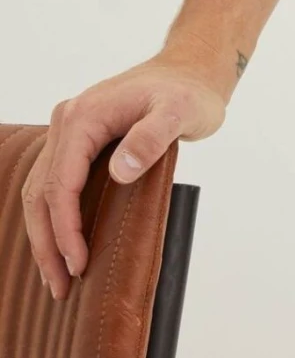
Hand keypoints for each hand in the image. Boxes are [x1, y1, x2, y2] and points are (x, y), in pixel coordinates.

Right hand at [23, 52, 232, 303]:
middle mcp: (67, 121)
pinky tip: (62, 244)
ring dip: (45, 235)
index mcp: (83, 117)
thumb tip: (119, 172)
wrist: (191, 70)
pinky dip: (54, 216)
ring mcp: (70, 130)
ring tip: (58, 277)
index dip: (66, 228)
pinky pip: (55, 182)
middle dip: (47, 243)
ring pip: (41, 190)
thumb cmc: (189, 92)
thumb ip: (151, 138)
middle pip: (41, 192)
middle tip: (61, 287)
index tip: (79, 263)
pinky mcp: (79, 140)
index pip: (60, 184)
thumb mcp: (180, 113)